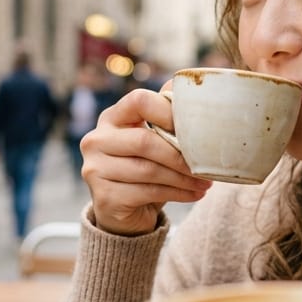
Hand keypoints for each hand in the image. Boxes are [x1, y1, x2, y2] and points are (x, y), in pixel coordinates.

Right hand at [82, 86, 211, 235]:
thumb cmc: (145, 168)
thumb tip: (192, 91)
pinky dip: (178, 193)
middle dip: (179, 154)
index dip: (168, 111)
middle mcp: (96, 140)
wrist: (124, 211)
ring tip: (204, 181)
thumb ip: (166, 116)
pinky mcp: (105, 197)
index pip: (138, 101)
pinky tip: (194, 194)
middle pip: (144, 140)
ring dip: (183, 177)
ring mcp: (96, 169)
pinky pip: (148, 192)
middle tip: (205, 165)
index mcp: (111, 118)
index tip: (194, 128)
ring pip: (148, 170)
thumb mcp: (154, 139)